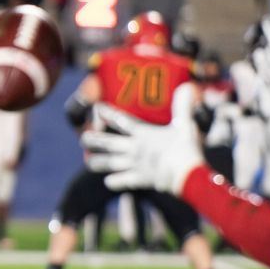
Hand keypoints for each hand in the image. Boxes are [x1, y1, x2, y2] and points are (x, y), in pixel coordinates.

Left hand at [81, 103, 202, 194]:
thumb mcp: (185, 125)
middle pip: (109, 143)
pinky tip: (108, 181)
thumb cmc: (186, 149)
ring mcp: (135, 165)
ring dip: (99, 162)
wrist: (187, 175)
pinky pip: (122, 181)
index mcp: (143, 133)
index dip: (108, 114)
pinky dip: (114, 182)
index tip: (96, 108)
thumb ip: (182, 106)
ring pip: (111, 163)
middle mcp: (135, 148)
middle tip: (82, 139)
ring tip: (89, 162)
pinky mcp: (140, 180)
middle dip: (94, 140)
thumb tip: (187, 87)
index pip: (121, 121)